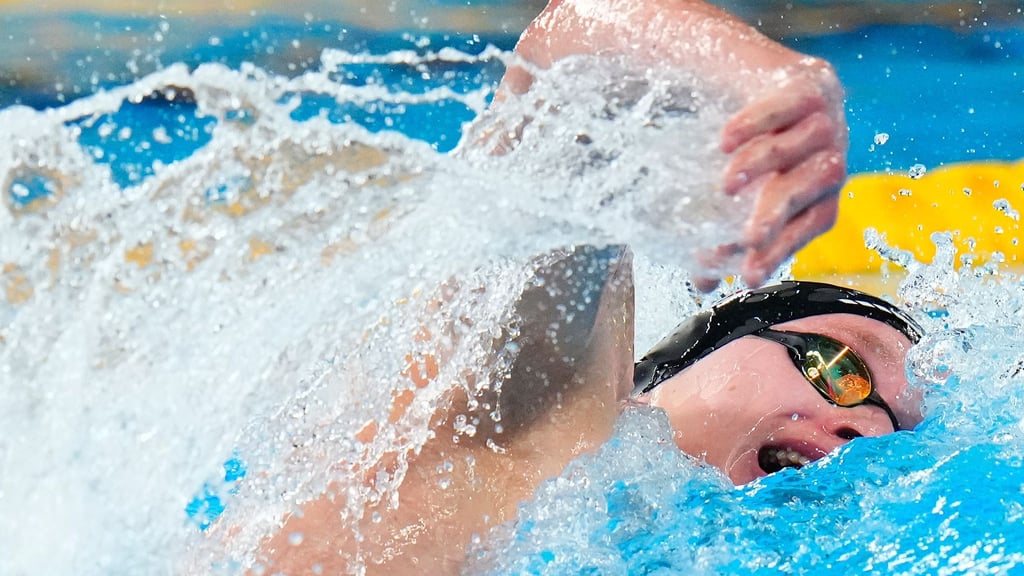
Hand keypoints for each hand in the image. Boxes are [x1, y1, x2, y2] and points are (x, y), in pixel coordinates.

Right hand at [716, 59, 847, 286]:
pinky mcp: (809, 85)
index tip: (748, 276)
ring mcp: (825, 121)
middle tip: (747, 237)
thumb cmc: (748, 146)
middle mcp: (829, 158)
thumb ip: (722, 235)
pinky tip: (725, 140)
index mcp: (821, 191)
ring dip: (761, 168)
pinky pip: (785, 107)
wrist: (757, 74)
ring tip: (725, 185)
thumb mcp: (738, 194)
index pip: (808, 226)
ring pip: (794, 149)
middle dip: (777, 217)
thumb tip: (701, 285)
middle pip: (808, 192)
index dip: (781, 252)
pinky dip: (755, 124)